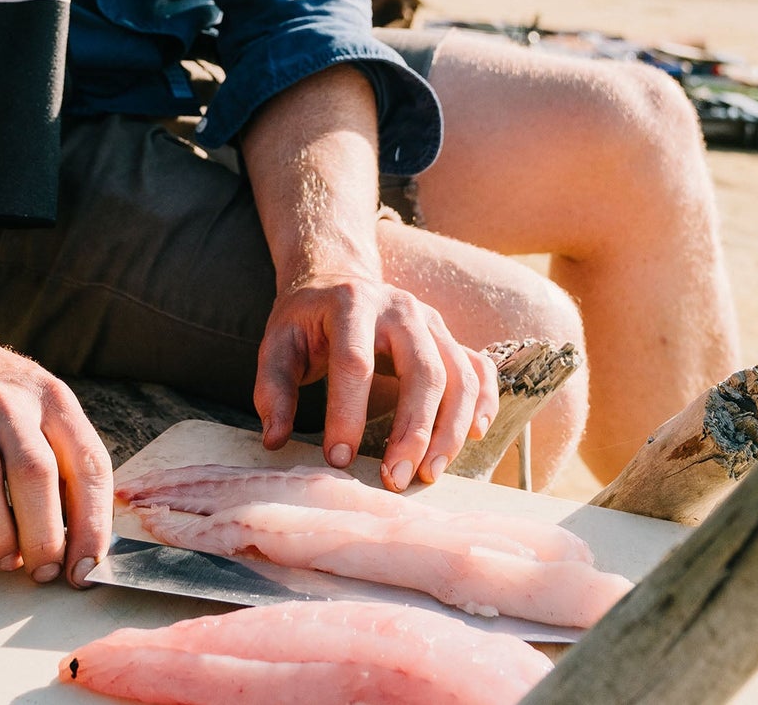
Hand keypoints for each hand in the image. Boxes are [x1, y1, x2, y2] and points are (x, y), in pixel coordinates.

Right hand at [0, 327, 111, 586]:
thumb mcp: (42, 405)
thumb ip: (64, 461)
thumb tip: (82, 541)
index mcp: (52, 398)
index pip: (88, 463)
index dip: (92, 524)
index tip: (85, 568)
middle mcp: (9, 402)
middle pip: (35, 475)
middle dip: (44, 537)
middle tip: (43, 570)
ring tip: (5, 557)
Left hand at [254, 272, 498, 490]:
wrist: (337, 278)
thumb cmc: (306, 319)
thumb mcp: (277, 342)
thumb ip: (272, 387)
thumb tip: (276, 440)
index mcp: (352, 304)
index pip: (355, 361)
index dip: (347, 412)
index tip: (338, 459)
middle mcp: (400, 308)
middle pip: (423, 370)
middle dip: (414, 430)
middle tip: (395, 480)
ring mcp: (431, 321)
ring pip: (459, 375)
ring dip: (451, 429)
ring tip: (429, 473)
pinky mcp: (449, 337)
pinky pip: (479, 369)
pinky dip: (485, 403)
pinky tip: (475, 437)